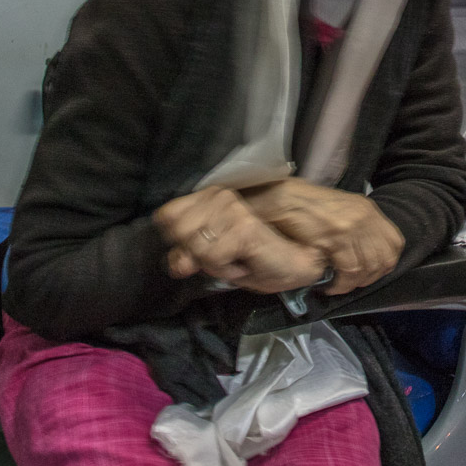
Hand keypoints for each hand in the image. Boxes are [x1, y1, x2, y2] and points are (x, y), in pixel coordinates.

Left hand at [154, 186, 327, 293]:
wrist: (299, 263)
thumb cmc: (260, 259)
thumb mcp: (216, 260)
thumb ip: (191, 255)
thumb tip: (175, 263)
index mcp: (212, 196)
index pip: (166, 215)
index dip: (178, 240)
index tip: (205, 249)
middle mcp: (221, 195)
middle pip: (175, 232)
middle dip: (197, 254)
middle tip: (226, 254)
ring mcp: (233, 209)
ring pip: (193, 246)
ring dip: (213, 263)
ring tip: (237, 258)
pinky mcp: (243, 226)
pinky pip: (211, 258)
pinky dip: (225, 269)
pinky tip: (244, 262)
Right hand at [242, 178, 404, 294]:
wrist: (281, 199)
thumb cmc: (305, 207)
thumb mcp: (340, 211)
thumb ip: (355, 229)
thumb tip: (361, 256)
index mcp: (368, 209)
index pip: (395, 243)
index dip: (385, 264)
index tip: (369, 274)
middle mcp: (365, 216)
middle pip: (384, 258)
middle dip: (370, 278)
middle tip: (351, 284)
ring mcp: (352, 226)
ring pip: (368, 267)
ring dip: (353, 283)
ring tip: (338, 286)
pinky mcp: (337, 237)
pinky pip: (350, 270)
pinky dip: (341, 284)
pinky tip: (329, 286)